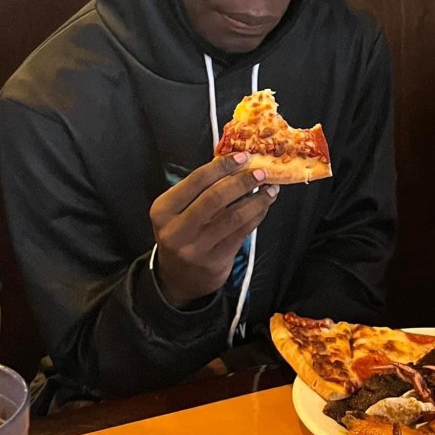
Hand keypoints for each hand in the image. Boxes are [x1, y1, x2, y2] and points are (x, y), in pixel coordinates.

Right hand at [149, 153, 277, 305]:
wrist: (180, 277)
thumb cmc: (182, 233)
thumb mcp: (178, 210)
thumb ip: (199, 189)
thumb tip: (236, 161)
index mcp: (163, 210)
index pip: (196, 181)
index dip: (222, 166)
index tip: (243, 156)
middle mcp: (176, 230)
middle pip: (215, 198)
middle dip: (242, 181)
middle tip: (261, 172)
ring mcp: (196, 247)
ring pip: (233, 216)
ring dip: (256, 199)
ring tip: (270, 188)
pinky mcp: (216, 260)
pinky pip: (242, 232)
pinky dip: (257, 215)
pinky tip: (265, 205)